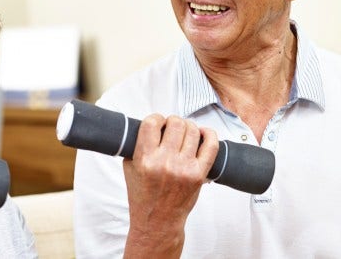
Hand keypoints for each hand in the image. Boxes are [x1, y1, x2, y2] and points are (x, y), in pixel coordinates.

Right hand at [122, 115, 218, 257]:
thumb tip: (150, 126)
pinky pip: (211, 146)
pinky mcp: (199, 175)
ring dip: (188, 127)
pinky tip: (203, 134)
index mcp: (145, 159)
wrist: (158, 221)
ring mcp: (184, 168)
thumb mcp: (130, 168)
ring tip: (184, 133)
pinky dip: (209, 134)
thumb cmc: (143, 195)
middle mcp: (165, 162)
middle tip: (171, 128)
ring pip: (192, 130)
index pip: (151, 123)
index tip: (157, 123)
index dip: (156, 118)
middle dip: (173, 121)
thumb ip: (136, 146)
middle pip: (175, 123)